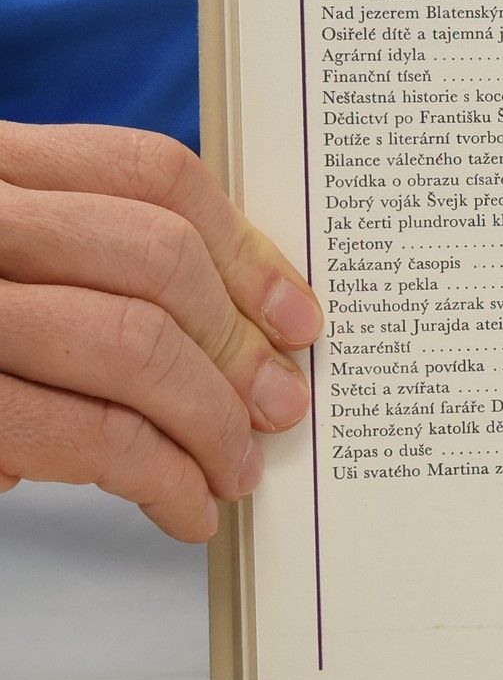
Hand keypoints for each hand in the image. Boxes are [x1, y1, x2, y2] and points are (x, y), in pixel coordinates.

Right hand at [0, 123, 322, 540]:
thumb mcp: (16, 274)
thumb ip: (91, 269)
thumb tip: (248, 326)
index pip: (148, 171)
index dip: (246, 249)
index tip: (297, 317)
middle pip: (155, 257)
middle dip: (239, 346)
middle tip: (280, 407)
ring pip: (132, 344)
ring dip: (210, 423)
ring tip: (236, 470)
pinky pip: (86, 435)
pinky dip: (160, 480)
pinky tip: (183, 507)